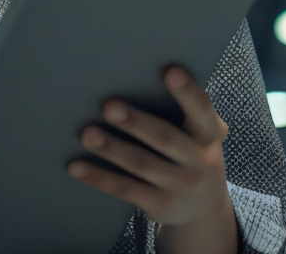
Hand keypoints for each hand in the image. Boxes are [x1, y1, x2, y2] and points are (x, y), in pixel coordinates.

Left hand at [66, 66, 237, 253]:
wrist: (203, 213)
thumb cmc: (192, 157)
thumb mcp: (201, 137)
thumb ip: (189, 112)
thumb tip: (155, 74)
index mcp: (209, 136)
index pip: (202, 110)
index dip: (187, 92)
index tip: (169, 71)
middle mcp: (200, 162)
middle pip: (165, 139)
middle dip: (136, 123)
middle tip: (109, 106)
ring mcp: (180, 186)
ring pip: (141, 164)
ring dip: (111, 148)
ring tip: (86, 134)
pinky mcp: (159, 206)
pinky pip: (124, 189)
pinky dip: (98, 177)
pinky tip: (76, 166)